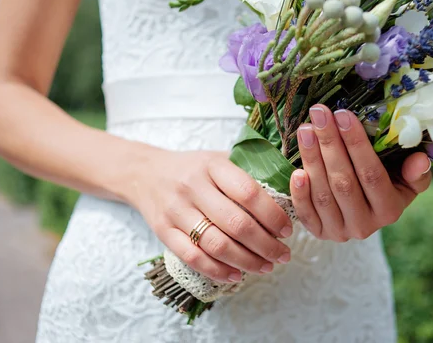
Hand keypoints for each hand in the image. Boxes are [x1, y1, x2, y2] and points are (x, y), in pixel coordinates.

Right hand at [129, 150, 292, 282]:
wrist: (144, 173)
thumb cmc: (192, 168)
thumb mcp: (217, 158)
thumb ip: (247, 170)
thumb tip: (288, 189)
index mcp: (212, 165)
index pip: (248, 193)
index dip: (272, 215)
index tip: (287, 230)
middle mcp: (192, 186)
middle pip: (236, 223)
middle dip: (266, 245)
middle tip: (283, 255)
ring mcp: (176, 210)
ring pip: (216, 244)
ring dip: (246, 261)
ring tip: (266, 267)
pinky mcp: (163, 231)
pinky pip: (193, 256)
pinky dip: (217, 270)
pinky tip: (236, 275)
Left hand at [290, 105, 431, 241]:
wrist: (364, 215)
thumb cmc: (387, 186)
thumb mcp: (406, 181)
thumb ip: (415, 172)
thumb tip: (419, 160)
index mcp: (390, 210)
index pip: (371, 174)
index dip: (356, 144)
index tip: (343, 115)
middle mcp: (365, 225)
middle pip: (343, 182)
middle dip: (330, 144)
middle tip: (319, 115)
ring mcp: (340, 232)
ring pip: (323, 194)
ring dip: (312, 160)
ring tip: (306, 130)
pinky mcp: (319, 233)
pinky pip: (306, 214)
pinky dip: (299, 193)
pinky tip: (296, 170)